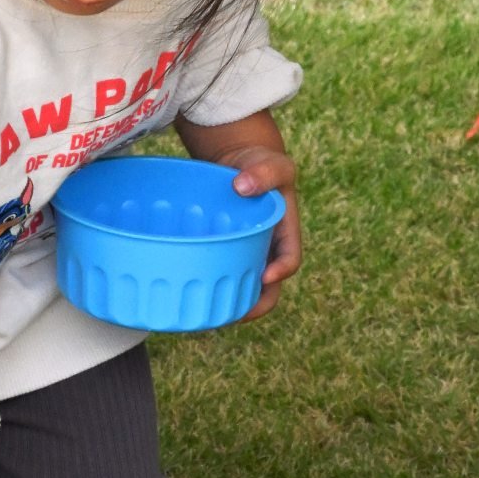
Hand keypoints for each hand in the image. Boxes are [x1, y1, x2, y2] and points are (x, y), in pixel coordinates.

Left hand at [213, 145, 302, 319]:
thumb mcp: (272, 163)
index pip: (289, 260)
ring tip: (208, 313)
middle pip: (267, 286)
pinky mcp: (223, 249)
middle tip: (234, 315)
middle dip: (255, 304)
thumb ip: (264, 172)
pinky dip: (209, 281)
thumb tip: (244, 186)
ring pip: (242, 283)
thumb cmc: (260, 164)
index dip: (280, 272)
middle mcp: (267, 248)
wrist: (238, 162)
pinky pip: (219, 269)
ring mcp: (245, 251)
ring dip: (231, 300)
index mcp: (285, 233)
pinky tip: (188, 287)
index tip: (265, 277)